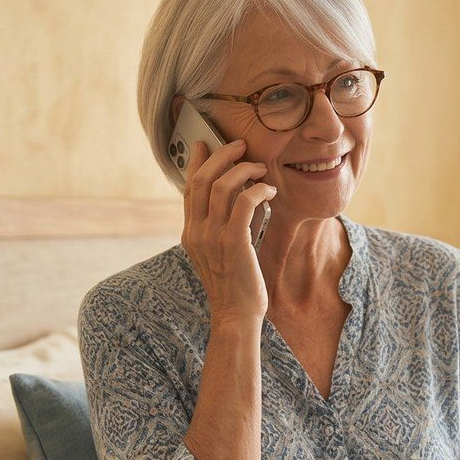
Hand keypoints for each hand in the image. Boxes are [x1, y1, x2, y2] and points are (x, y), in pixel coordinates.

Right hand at [181, 139, 274, 326]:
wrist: (236, 316)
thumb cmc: (238, 283)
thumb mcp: (229, 247)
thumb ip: (234, 220)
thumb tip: (249, 190)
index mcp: (191, 233)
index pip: (189, 188)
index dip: (197, 162)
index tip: (205, 143)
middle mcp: (197, 232)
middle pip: (202, 179)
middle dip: (222, 155)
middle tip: (240, 145)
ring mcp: (212, 237)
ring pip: (222, 185)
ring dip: (243, 169)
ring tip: (260, 168)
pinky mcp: (233, 242)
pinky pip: (244, 201)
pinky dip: (259, 189)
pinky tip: (270, 191)